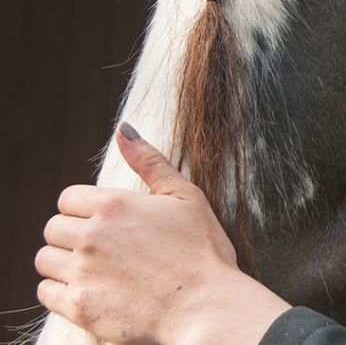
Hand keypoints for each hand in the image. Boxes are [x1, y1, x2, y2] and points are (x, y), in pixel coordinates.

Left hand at [35, 124, 289, 344]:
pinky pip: (46, 293)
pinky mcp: (80, 307)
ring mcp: (82, 273)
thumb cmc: (203, 252)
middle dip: (73, 235)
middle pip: (53, 229)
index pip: (68, 199)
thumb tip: (123, 130)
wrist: (207, 307)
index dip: (85, 209)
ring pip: (45, 260)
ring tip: (97, 270)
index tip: (106, 223)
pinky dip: (61, 291)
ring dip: (64, 263)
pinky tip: (91, 290)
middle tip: (104, 248)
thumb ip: (150, 162)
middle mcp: (90, 237)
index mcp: (114, 205)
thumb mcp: (186, 197)